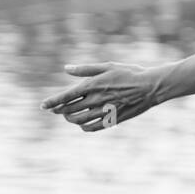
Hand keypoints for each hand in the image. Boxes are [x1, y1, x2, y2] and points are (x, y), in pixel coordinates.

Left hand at [40, 62, 160, 131]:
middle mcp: (96, 99)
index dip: (52, 102)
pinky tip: (83, 124)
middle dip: (59, 110)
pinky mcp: (112, 119)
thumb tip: (66, 68)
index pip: (65, 97)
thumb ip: (85, 69)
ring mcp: (104, 111)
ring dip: (70, 119)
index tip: (43, 106)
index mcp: (92, 85)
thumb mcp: (108, 66)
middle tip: (57, 109)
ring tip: (69, 116)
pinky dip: (84, 127)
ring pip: (79, 120)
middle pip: (69, 110)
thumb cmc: (130, 73)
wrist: (151, 86)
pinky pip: (93, 128)